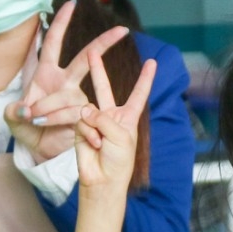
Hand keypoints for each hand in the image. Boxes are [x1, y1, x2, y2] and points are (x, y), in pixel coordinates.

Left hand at [6, 1, 132, 162]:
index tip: (71, 4)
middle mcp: (65, 82)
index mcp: (46, 73)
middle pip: (85, 58)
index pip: (53, 42)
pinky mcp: (83, 115)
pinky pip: (73, 114)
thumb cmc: (27, 127)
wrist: (38, 150)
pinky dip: (57, 120)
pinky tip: (45, 124)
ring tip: (33, 117)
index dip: (61, 23)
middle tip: (122, 30)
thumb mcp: (12, 118)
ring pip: (68, 96)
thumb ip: (13, 112)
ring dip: (48, 107)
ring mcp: (77, 98)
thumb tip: (24, 108)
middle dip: (103, 43)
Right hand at [74, 54, 157, 199]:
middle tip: (92, 52)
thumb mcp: (120, 136)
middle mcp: (111, 116)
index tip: (153, 62)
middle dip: (98, 71)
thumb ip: (103, 118)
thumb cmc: (119, 161)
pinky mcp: (80, 129)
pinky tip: (93, 144)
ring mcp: (94, 121)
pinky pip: (80, 122)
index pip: (139, 94)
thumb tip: (84, 108)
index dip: (145, 79)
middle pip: (105, 89)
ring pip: (89, 109)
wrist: (102, 180)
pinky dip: (87, 133)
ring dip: (95, 126)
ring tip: (99, 142)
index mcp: (128, 117)